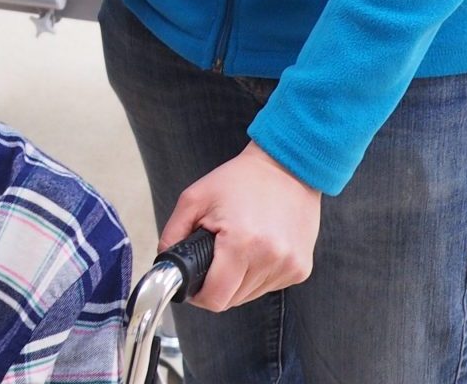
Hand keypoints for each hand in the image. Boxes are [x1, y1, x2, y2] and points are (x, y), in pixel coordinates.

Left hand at [158, 141, 321, 311]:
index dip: (199, 295)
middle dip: (217, 284)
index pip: (215, 299)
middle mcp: (270, 259)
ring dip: (238, 280)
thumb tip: (165, 263)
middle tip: (216, 255)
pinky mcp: (301, 269)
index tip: (195, 282)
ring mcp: (289, 266)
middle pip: (232, 300)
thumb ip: (173, 234)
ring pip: (250, 296)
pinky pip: (268, 286)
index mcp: (242, 243)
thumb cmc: (240, 180)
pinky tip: (258, 247)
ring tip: (239, 246)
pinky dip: (257, 274)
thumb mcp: (195, 198)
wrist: (287, 167)